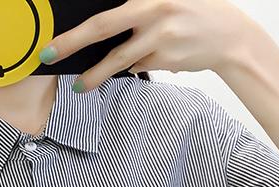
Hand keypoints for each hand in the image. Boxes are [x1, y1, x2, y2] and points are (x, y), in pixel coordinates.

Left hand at [39, 0, 255, 91]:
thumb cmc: (194, 13)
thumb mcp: (165, 1)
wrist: (230, 36)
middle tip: (49, 56)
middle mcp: (154, 15)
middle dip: (73, 45)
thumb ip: (138, 10)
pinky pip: (141, 65)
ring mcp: (161, 40)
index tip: (52, 42)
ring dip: (98, 75)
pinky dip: (136, 64)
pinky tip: (149, 56)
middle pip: (104, 32)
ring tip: (82, 86)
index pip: (105, 16)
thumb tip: (106, 27)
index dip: (76, 31)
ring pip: (120, 60)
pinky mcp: (167, 60)